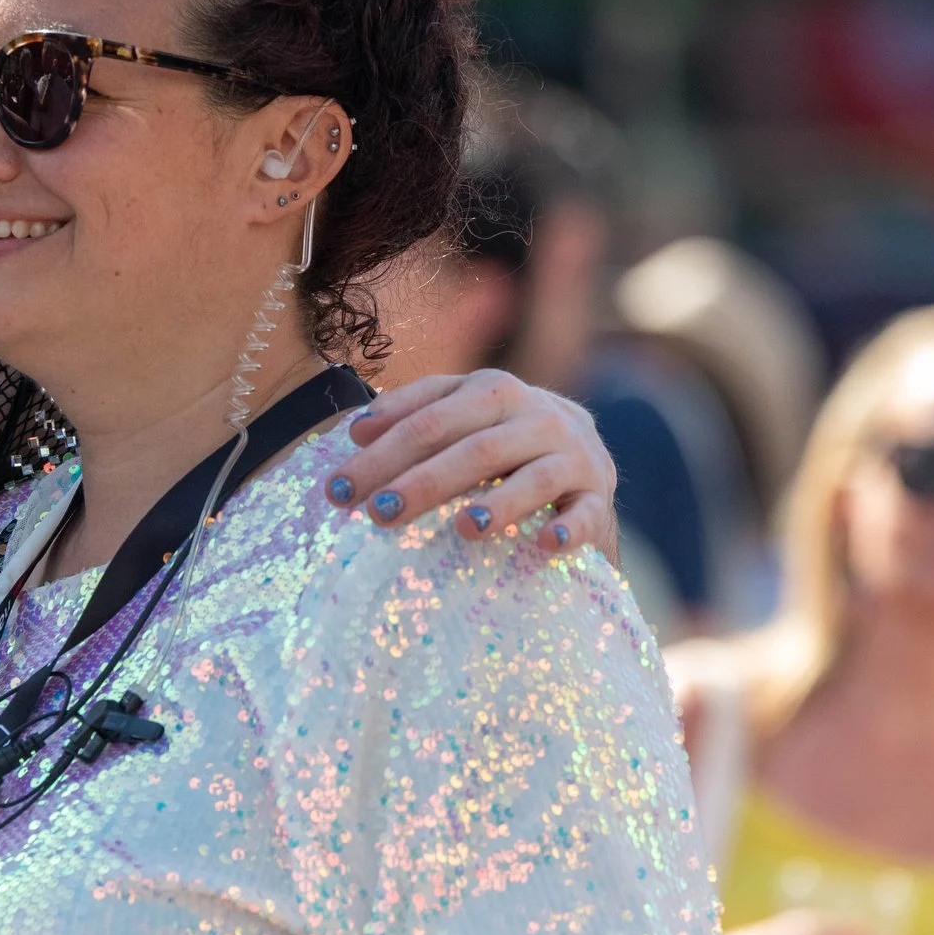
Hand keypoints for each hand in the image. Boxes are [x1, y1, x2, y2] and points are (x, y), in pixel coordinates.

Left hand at [326, 369, 617, 556]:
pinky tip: (546, 545)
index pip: (428, 420)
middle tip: (377, 515)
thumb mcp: (458, 411)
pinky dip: (570, 529)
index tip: (335, 491)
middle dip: (422, 482)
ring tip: (463, 529)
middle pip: (475, 449)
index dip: (379, 454)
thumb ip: (412, 413)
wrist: (582, 448)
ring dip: (500, 504)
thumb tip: (355, 430)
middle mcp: (535, 415)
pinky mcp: (598, 493)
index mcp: (491, 389)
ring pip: (535, 477)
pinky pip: (589, 513)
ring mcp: (572, 454)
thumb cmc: (498, 434)